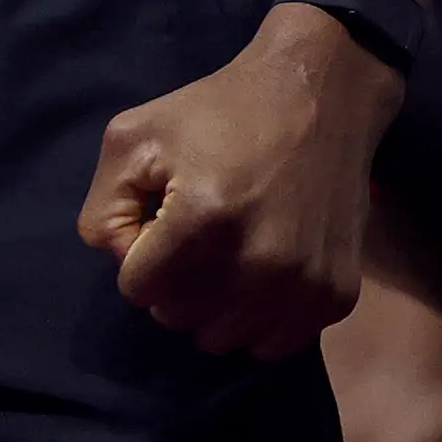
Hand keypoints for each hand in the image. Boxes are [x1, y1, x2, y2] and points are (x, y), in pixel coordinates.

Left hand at [79, 4, 400, 356]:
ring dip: (211, 305)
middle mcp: (257, 264)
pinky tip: (259, 273)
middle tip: (192, 237)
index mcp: (201, 220)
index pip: (137, 290)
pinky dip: (256, 319)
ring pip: (222, 339)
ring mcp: (303, 286)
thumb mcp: (133, 137)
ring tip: (224, 253)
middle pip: (177, 318)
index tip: (159, 223)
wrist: (320, 96)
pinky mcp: (337, 298)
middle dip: (171, 283)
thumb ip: (104, 208)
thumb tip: (121, 262)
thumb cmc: (217, 112)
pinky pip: (272, 344)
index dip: (137, 256)